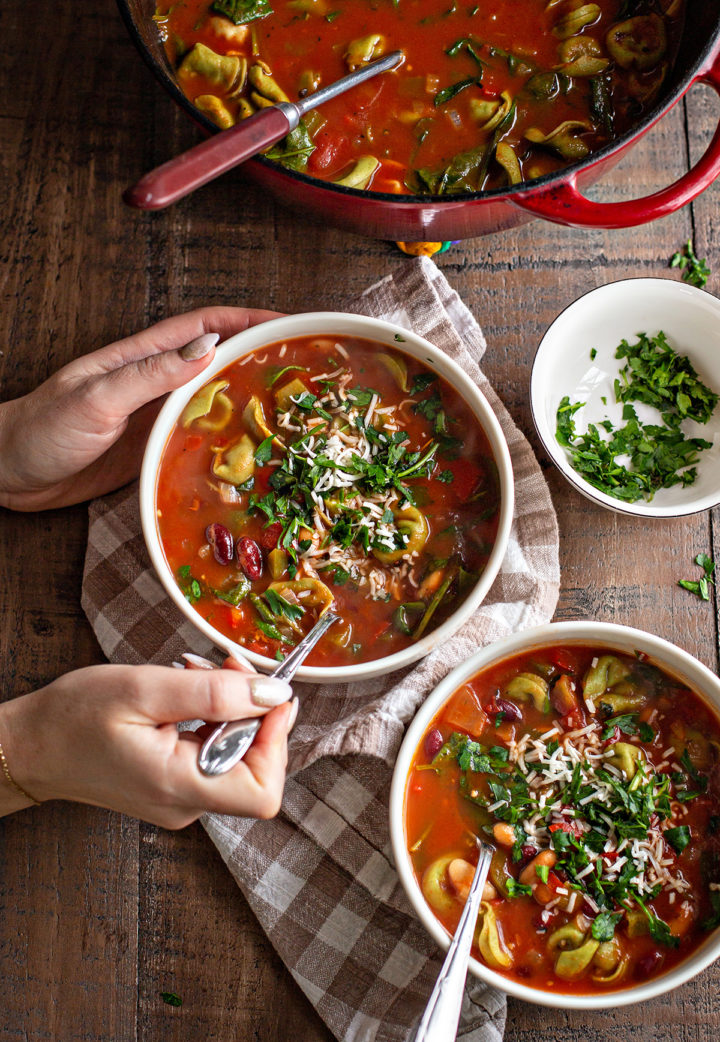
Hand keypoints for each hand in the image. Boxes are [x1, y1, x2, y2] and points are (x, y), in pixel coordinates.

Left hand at [0, 307, 278, 510]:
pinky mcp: (153, 448)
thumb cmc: (43, 429)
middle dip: (262, 358)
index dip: (250, 319)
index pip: (207, 325)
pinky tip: (249, 455)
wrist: (11, 473)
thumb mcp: (98, 397)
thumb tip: (208, 349)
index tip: (291, 321)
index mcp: (143, 357)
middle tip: (305, 371)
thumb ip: (151, 374)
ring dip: (250, 402)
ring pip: (215, 402)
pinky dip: (227, 443)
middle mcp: (156, 382)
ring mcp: (156, 416)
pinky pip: (200, 440)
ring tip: (291, 413)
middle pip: (220, 362)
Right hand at [0, 657, 294, 827]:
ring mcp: (181, 798)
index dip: (277, 741)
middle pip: (257, 768)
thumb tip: (276, 694)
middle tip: (226, 665)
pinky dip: (212, 717)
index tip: (268, 694)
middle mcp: (187, 804)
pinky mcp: (174, 786)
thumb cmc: (75, 717)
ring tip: (195, 671)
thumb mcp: (146, 689)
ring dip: (231, 707)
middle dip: (253, 710)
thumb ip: (215, 694)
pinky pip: (214, 753)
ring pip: (237, 755)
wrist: (29, 745)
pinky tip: (186, 690)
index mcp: (180, 788)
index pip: (264, 792)